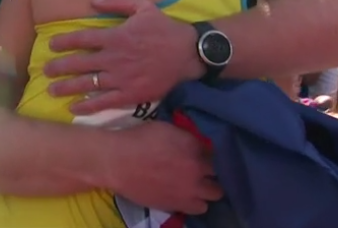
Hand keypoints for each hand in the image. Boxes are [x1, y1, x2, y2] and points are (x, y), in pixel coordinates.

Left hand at [45, 0, 198, 114]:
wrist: (189, 54)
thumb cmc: (165, 29)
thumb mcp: (143, 7)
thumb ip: (116, 2)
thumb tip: (92, 1)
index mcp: (116, 36)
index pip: (82, 38)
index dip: (64, 42)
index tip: (51, 45)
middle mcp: (114, 58)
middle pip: (80, 63)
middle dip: (59, 67)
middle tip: (45, 71)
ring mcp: (122, 78)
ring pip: (88, 84)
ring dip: (67, 87)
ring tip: (52, 90)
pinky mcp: (131, 95)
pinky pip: (104, 103)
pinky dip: (88, 107)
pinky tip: (75, 109)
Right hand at [107, 122, 222, 213]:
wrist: (117, 162)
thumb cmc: (139, 139)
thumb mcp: (167, 129)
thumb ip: (187, 138)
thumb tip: (199, 145)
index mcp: (193, 147)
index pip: (216, 153)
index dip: (209, 154)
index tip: (204, 154)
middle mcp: (196, 170)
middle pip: (220, 175)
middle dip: (213, 173)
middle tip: (202, 170)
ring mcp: (188, 190)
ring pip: (214, 195)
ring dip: (207, 189)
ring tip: (196, 185)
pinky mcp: (177, 205)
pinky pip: (198, 208)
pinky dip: (195, 202)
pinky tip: (186, 195)